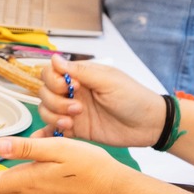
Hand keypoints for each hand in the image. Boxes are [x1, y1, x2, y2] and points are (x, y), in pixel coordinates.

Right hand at [34, 55, 164, 146]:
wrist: (149, 125)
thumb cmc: (133, 97)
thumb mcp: (108, 81)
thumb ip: (80, 71)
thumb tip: (55, 58)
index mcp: (80, 76)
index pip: (50, 73)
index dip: (54, 81)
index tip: (73, 87)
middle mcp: (73, 92)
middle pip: (44, 92)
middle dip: (56, 101)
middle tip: (78, 108)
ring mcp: (72, 111)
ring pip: (46, 110)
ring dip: (55, 116)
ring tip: (73, 122)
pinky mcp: (76, 130)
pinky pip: (53, 130)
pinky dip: (47, 133)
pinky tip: (52, 135)